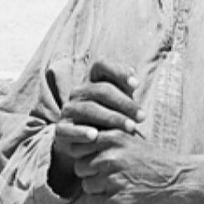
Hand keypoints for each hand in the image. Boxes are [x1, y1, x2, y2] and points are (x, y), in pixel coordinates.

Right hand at [50, 58, 144, 195]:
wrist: (85, 139)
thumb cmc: (109, 113)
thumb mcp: (120, 98)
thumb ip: (126, 88)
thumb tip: (133, 83)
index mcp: (91, 78)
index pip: (101, 64)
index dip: (119, 72)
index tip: (136, 85)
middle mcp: (78, 91)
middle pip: (100, 90)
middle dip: (124, 103)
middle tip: (142, 117)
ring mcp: (69, 109)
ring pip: (89, 109)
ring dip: (112, 118)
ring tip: (130, 127)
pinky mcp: (61, 130)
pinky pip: (69, 129)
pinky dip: (81, 132)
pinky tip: (94, 135)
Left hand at [73, 129, 180, 203]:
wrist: (174, 176)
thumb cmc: (149, 157)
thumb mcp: (128, 138)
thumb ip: (104, 138)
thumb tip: (78, 141)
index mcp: (113, 137)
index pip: (77, 146)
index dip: (83, 154)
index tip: (93, 157)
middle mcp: (111, 156)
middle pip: (80, 167)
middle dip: (89, 172)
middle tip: (108, 172)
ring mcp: (113, 179)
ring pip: (86, 186)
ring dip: (96, 188)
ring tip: (116, 183)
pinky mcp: (117, 200)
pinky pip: (94, 202)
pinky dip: (102, 202)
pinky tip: (118, 194)